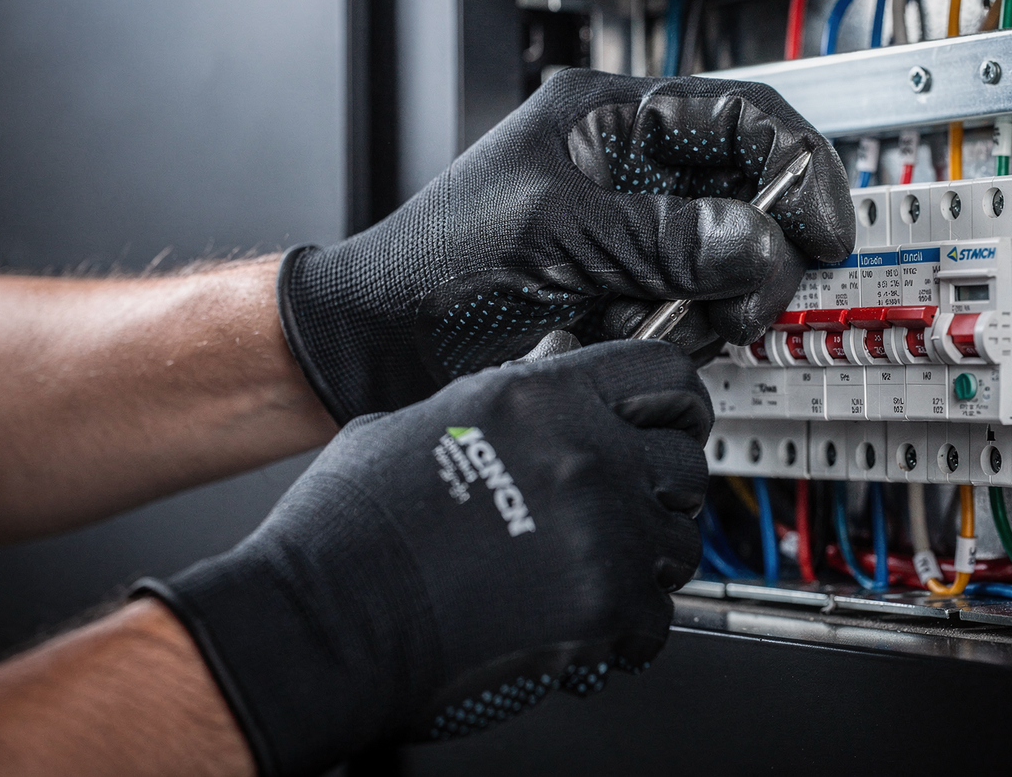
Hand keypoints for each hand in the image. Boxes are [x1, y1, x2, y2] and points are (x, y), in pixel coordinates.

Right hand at [136, 337, 710, 776]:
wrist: (325, 618)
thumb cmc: (348, 529)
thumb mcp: (419, 421)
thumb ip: (496, 407)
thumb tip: (528, 401)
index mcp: (540, 396)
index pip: (663, 375)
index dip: (676, 407)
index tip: (675, 427)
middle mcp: (582, 452)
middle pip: (686, 462)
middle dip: (663, 493)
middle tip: (632, 517)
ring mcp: (600, 528)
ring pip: (679, 544)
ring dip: (648, 566)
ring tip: (597, 579)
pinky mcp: (602, 603)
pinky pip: (657, 621)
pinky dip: (628, 636)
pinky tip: (588, 634)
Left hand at [279, 70, 852, 422]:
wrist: (378, 347)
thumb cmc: (431, 266)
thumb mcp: (554, 236)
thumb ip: (660, 236)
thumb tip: (756, 241)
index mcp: (608, 117)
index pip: (739, 115)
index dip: (794, 167)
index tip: (823, 231)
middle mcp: (629, 166)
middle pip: (747, 195)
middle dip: (754, 255)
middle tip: (743, 304)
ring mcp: (632, 231)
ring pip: (728, 260)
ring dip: (711, 303)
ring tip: (659, 325)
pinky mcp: (629, 287)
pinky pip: (694, 307)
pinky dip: (681, 332)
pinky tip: (632, 338)